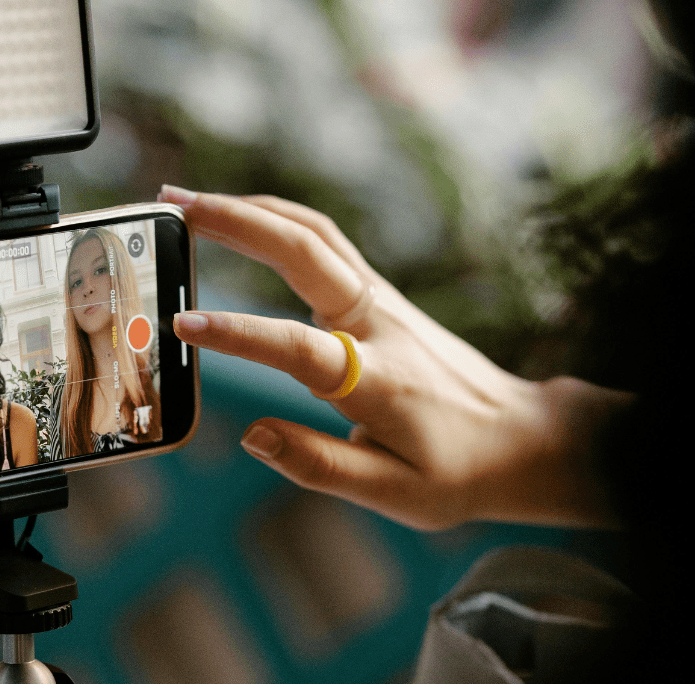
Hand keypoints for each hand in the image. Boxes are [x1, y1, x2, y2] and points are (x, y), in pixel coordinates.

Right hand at [160, 186, 628, 529]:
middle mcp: (377, 322)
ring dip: (249, 208)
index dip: (238, 333)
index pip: (296, 347)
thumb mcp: (394, 492)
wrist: (522, 435)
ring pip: (312, 232)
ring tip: (187, 202)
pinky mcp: (378, 293)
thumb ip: (318, 464)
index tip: (181, 323)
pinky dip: (273, 218)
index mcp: (377, 378)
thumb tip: (253, 436)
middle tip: (172, 208)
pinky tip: (238, 218)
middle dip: (235, 221)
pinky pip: (321, 240)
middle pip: (305, 250)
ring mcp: (380, 299)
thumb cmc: (458, 469)